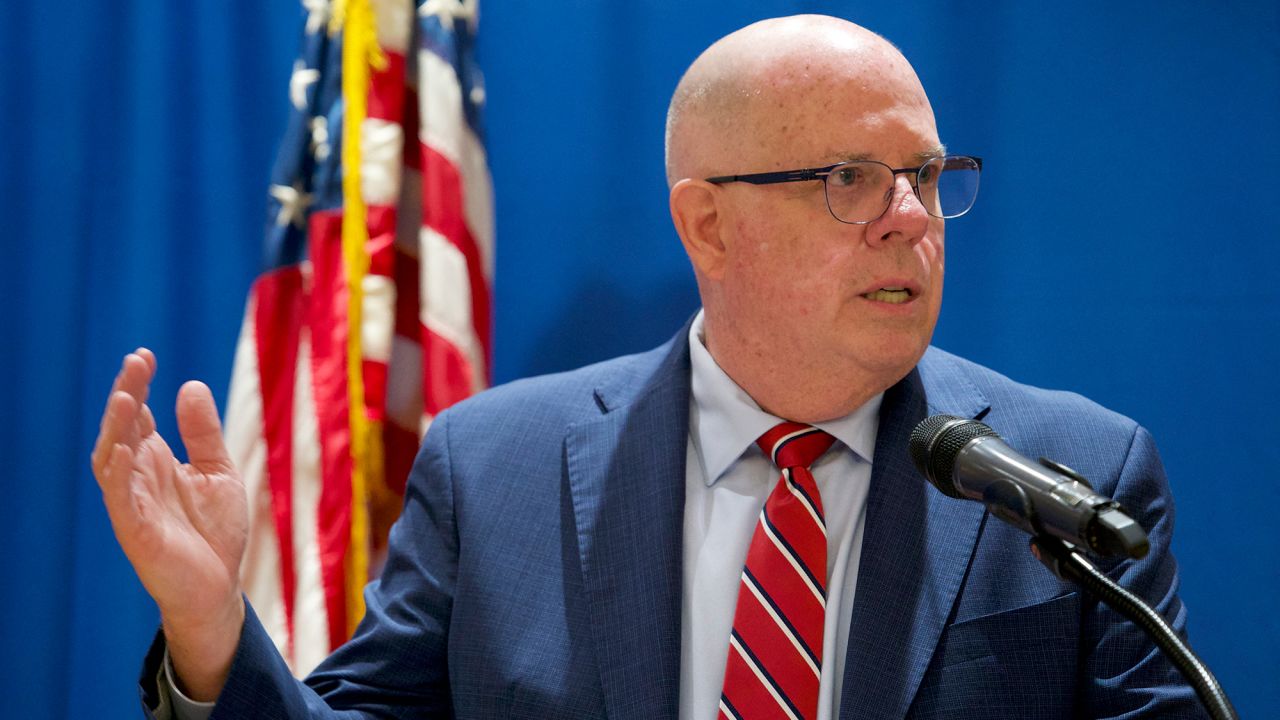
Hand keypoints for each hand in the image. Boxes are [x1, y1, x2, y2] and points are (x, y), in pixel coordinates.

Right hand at [91, 349, 246, 699]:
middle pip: (123, 429)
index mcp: (157, 461)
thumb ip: (203, 434)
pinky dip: (119, 473)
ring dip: (117, 427)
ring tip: (129, 395)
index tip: (145, 355)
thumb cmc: (215, 533)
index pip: (140, 416)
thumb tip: (191, 385)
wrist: (218, 587)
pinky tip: (124, 449)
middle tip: (136, 362)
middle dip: (126, 395)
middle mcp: (139, 477)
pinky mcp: (135, 531)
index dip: (139, 385)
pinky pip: (120, 499)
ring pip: (112, 458)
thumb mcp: (218, 472)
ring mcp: (133, 503)